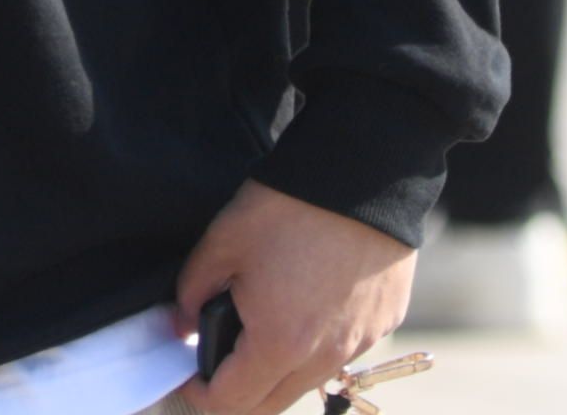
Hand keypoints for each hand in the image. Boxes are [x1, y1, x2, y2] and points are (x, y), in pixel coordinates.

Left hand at [173, 182, 415, 414]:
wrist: (361, 174)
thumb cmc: (291, 206)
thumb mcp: (222, 242)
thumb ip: (192, 291)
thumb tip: (183, 323)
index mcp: (279, 343)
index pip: (232, 402)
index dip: (199, 394)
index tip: (189, 375)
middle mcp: (325, 355)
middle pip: (271, 404)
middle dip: (238, 392)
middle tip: (218, 359)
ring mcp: (360, 342)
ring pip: (309, 381)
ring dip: (279, 370)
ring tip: (262, 327)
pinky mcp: (384, 322)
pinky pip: (342, 351)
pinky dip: (317, 344)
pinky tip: (306, 305)